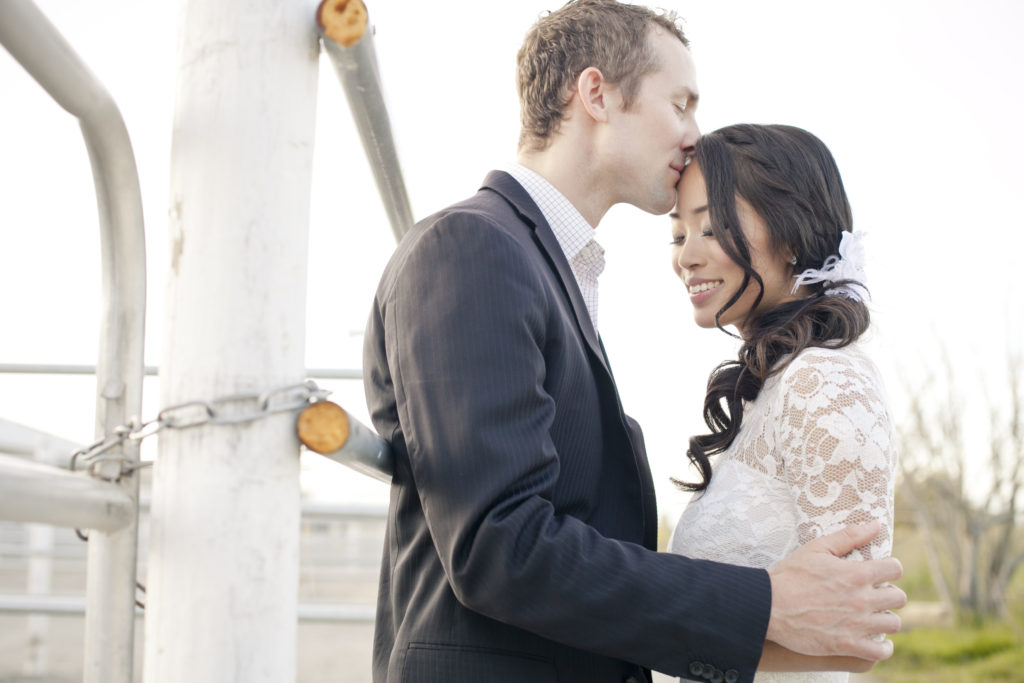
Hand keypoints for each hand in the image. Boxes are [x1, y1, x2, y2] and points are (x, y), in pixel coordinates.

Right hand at [766, 521, 906, 660]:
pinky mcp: (847, 645)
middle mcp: (861, 600)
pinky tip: (878, 642)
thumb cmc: (790, 575)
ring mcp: (856, 625)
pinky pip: (880, 652)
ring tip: (875, 616)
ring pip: (893, 623)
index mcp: (856, 574)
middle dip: (890, 593)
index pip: (895, 569)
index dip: (890, 569)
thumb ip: (848, 536)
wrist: (768, 606)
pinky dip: (883, 647)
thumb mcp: (816, 548)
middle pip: (898, 597)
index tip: (881, 573)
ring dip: (886, 618)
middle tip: (876, 595)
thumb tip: (876, 525)